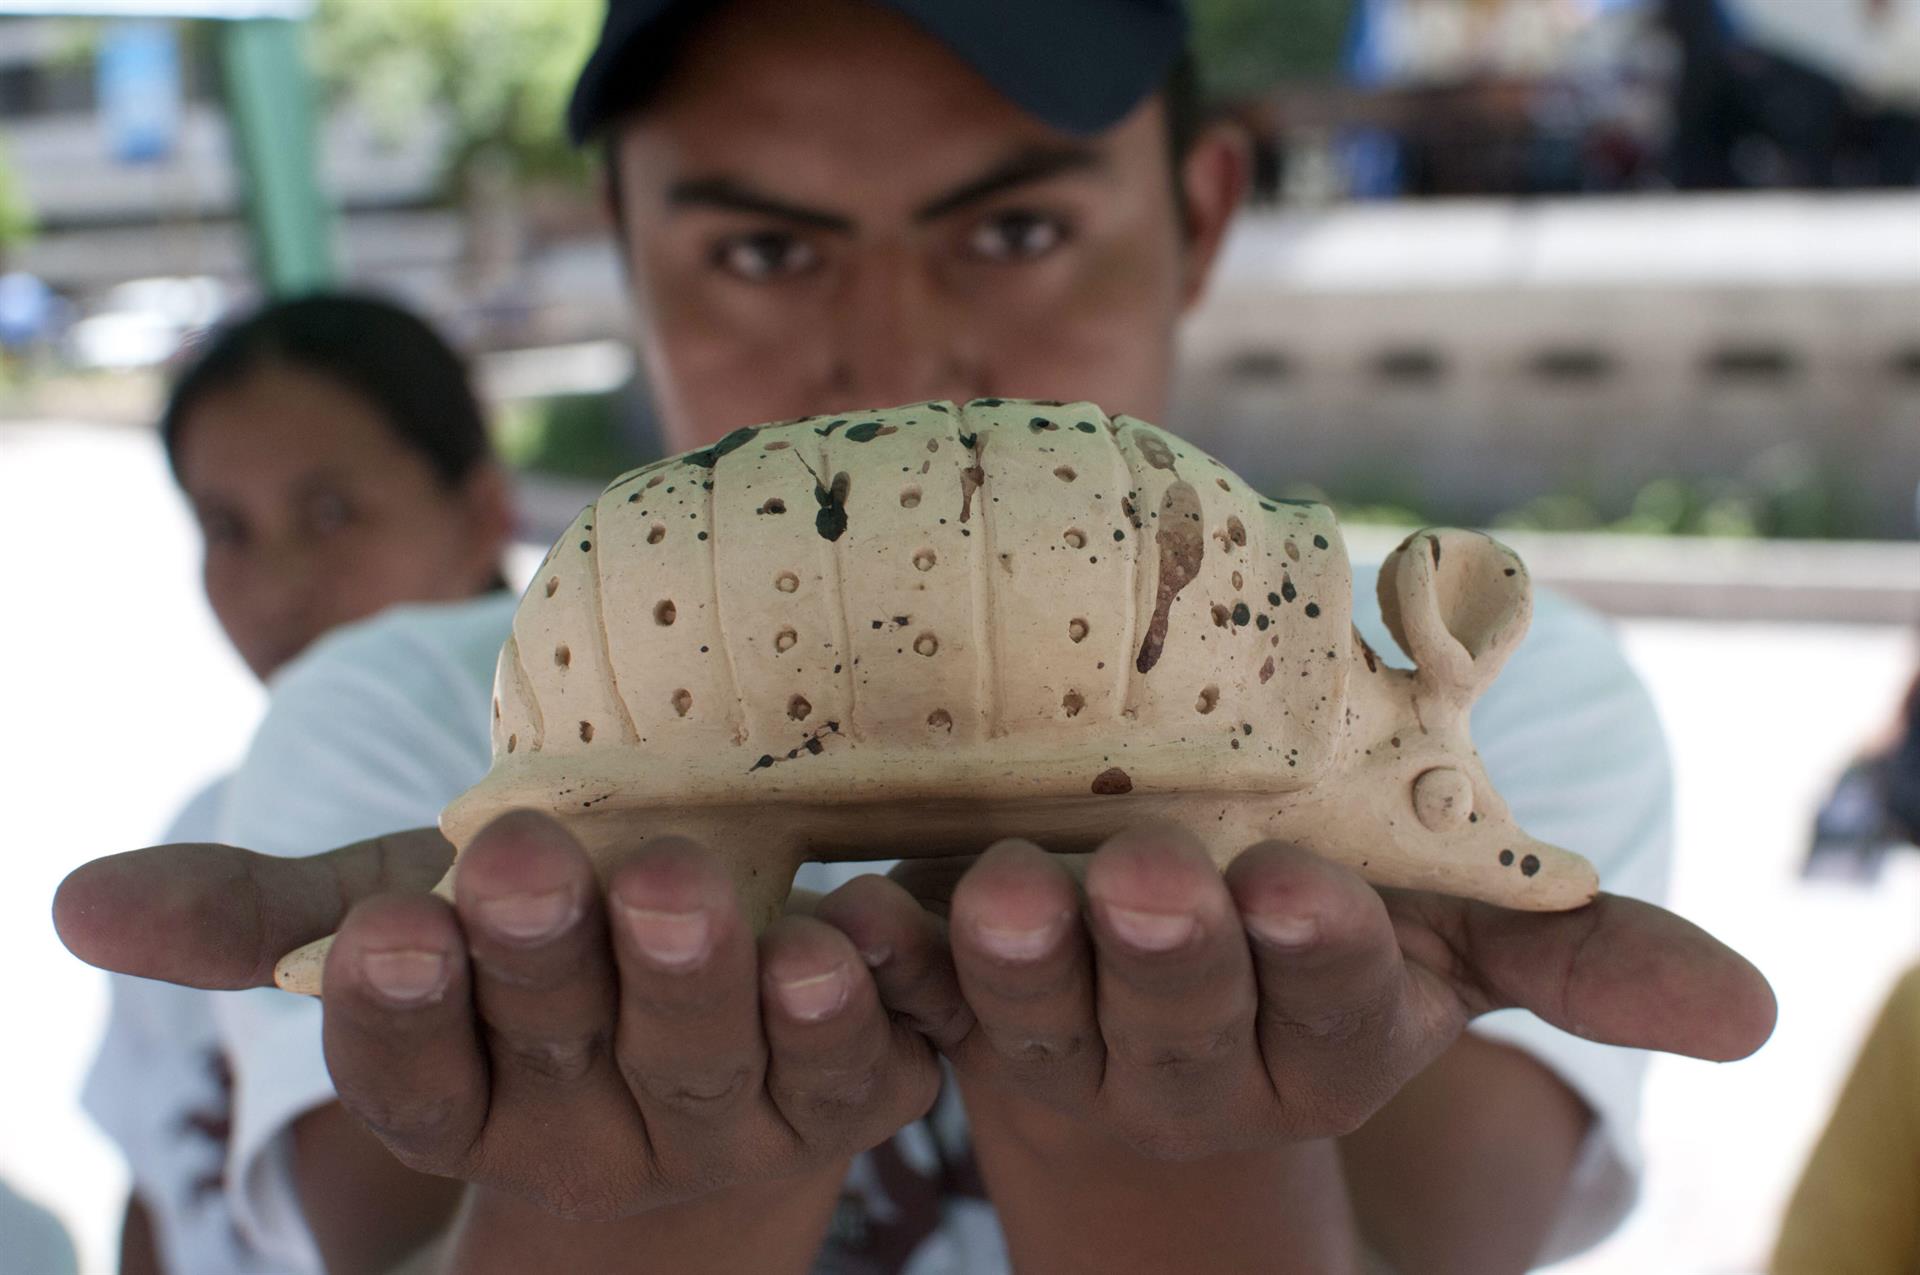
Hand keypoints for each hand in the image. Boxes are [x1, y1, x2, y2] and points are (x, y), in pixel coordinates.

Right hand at [55, 814, 940, 1220]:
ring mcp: (743, 1120)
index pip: (420, 1076)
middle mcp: (605, 1129)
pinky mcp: (865, 1087)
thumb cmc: (539, 939)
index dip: (402, 1012)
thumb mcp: (407, 913)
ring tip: (709, 897)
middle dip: (552, 963)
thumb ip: (265, 915)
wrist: (717, 1006)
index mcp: (481, 1095)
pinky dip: (883, 990)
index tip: (388, 928)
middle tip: (531, 860)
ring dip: (720, 988)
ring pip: (728, 1067)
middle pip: (574, 1057)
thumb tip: (78, 903)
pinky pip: (882, 1052)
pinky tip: (871, 923)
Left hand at [815, 823, 1775, 1161]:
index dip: (1320, 956)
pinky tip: (842, 924)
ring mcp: (1051, 1040)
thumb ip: (1574, 945)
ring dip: (1006, 963)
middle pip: (1176, 1018)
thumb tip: (1759, 1014)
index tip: (1309, 888)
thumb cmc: (1310, 909)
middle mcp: (1183, 1054)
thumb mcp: (1444, 918)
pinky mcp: (942, 1003)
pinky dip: (871, 964)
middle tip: (1147, 880)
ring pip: (1028, 1015)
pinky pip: (897, 997)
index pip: (1330, 1005)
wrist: (1139, 941)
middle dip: (1167, 957)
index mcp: (1313, 1033)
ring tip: (995, 892)